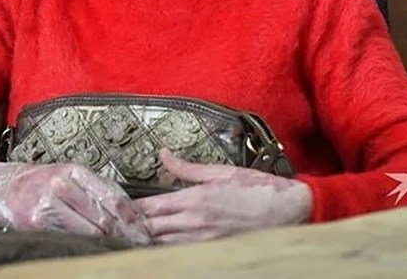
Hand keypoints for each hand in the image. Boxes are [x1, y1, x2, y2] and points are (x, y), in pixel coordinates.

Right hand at [0, 162, 150, 244]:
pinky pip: (69, 237)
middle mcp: (61, 184)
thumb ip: (94, 190)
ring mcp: (47, 204)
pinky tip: (95, 249)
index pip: (113, 196)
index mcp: (74, 170)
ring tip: (122, 248)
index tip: (144, 230)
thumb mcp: (68, 175)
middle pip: (104, 215)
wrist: (2, 187)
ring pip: (89, 229)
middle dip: (124, 233)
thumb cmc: (39, 182)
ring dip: (108, 241)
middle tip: (139, 245)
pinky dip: (85, 245)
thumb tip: (128, 212)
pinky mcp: (36, 223)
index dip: (132, 217)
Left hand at [133, 149, 311, 243]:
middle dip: (136, 227)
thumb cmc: (257, 189)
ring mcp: (205, 241)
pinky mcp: (215, 251)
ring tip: (134, 235)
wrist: (289, 210)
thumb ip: (186, 167)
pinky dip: (170, 248)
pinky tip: (162, 245)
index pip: (152, 208)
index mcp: (195, 199)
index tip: (117, 209)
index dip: (132, 211)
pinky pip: (184, 252)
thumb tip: (162, 154)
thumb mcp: (220, 171)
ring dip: (150, 240)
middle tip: (118, 225)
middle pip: (154, 230)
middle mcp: (196, 223)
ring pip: (165, 245)